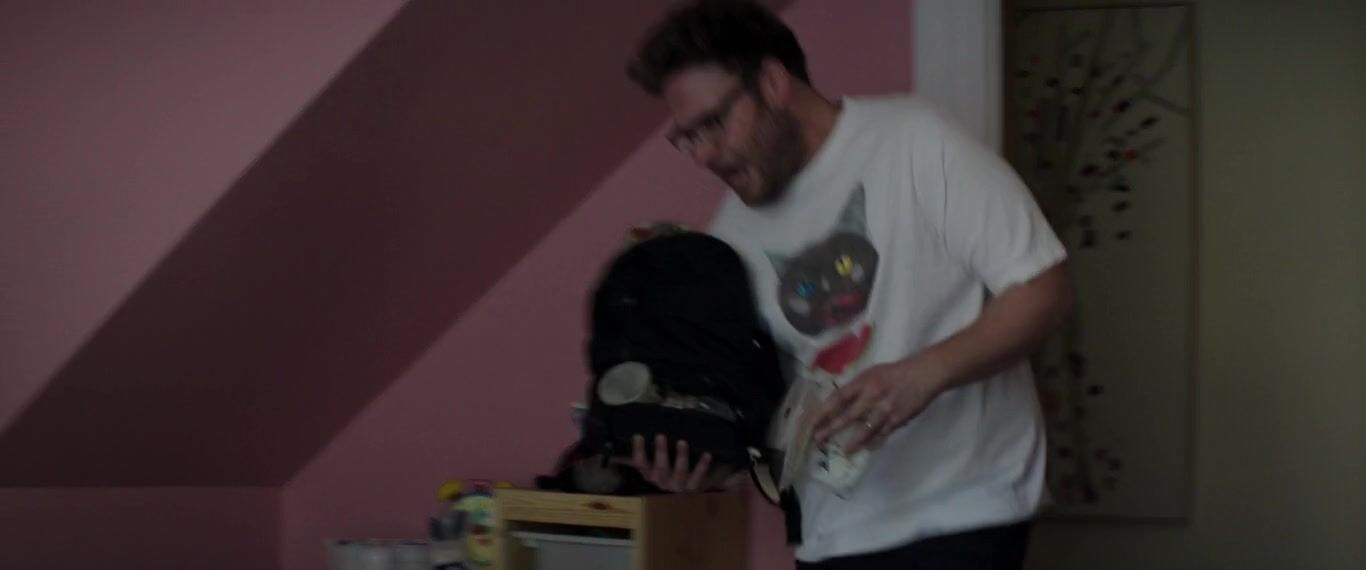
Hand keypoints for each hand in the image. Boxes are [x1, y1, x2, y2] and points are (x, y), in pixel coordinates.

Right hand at [611, 434, 713, 492]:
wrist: (700, 483)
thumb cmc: (672, 469)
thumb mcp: (653, 464)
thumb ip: (635, 458)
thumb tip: (614, 451)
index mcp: (651, 476)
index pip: (640, 464)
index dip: (638, 451)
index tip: (638, 435)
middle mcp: (663, 483)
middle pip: (659, 469)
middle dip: (660, 453)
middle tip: (661, 435)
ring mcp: (679, 487)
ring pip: (678, 473)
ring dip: (680, 457)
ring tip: (682, 442)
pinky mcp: (695, 487)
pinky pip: (698, 477)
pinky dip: (702, 466)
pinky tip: (706, 454)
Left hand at [810, 359, 943, 453]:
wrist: (924, 374)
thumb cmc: (894, 373)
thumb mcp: (871, 373)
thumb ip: (856, 388)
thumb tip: (837, 403)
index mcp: (863, 381)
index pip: (838, 397)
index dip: (823, 410)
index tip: (811, 421)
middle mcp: (872, 395)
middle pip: (848, 415)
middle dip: (831, 428)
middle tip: (818, 439)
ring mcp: (885, 409)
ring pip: (866, 429)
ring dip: (853, 442)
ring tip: (844, 451)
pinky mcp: (898, 419)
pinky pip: (883, 434)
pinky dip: (875, 442)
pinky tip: (867, 449)